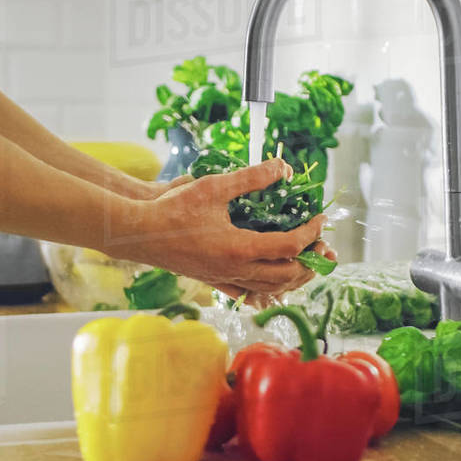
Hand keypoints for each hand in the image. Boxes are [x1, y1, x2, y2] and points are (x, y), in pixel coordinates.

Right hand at [107, 159, 324, 295]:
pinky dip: (266, 290)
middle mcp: (236, 270)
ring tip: (304, 262)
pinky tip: (271, 282)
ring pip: (270, 288)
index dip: (311, 233)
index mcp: (240, 248)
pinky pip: (246, 293)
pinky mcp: (213, 282)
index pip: (290, 245)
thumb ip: (251, 177)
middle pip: (287, 274)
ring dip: (293, 277)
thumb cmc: (173, 209)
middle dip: (310, 261)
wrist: (140, 233)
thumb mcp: (214, 186)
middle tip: (320, 245)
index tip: (319, 219)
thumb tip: (282, 166)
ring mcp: (224, 279)